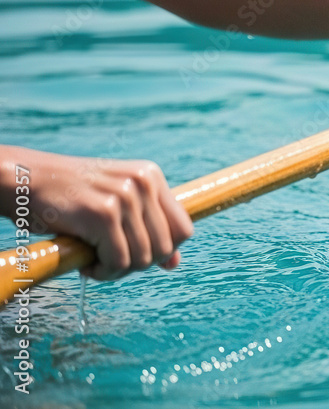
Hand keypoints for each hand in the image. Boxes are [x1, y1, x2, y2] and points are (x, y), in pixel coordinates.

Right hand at [0, 147, 193, 279]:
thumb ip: (148, 230)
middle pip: (165, 248)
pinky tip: (87, 264)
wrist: (23, 179)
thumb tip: (174, 263)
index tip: (139, 254)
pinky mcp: (102, 215)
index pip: (184, 228)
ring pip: (143, 258)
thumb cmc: (69, 196)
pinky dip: (103, 272)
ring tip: (95, 260)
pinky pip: (118, 262)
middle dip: (138, 263)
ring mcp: (124, 197)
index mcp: (152, 176)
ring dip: (118, 270)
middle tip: (110, 260)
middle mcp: (143, 183)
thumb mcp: (116, 205)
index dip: (165, 250)